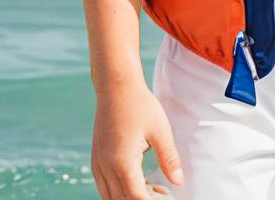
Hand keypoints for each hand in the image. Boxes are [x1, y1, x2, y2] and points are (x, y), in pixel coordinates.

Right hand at [90, 70, 183, 199]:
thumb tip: (179, 182)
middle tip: (163, 193)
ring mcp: (98, 163)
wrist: (116, 86)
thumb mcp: (160, 131)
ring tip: (153, 189)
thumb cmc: (140, 105)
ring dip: (129, 198)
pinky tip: (137, 182)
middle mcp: (106, 167)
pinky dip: (118, 191)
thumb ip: (169, 159)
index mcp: (122, 162)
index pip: (136, 197)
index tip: (168, 196)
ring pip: (110, 196)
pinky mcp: (96, 158)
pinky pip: (104, 186)